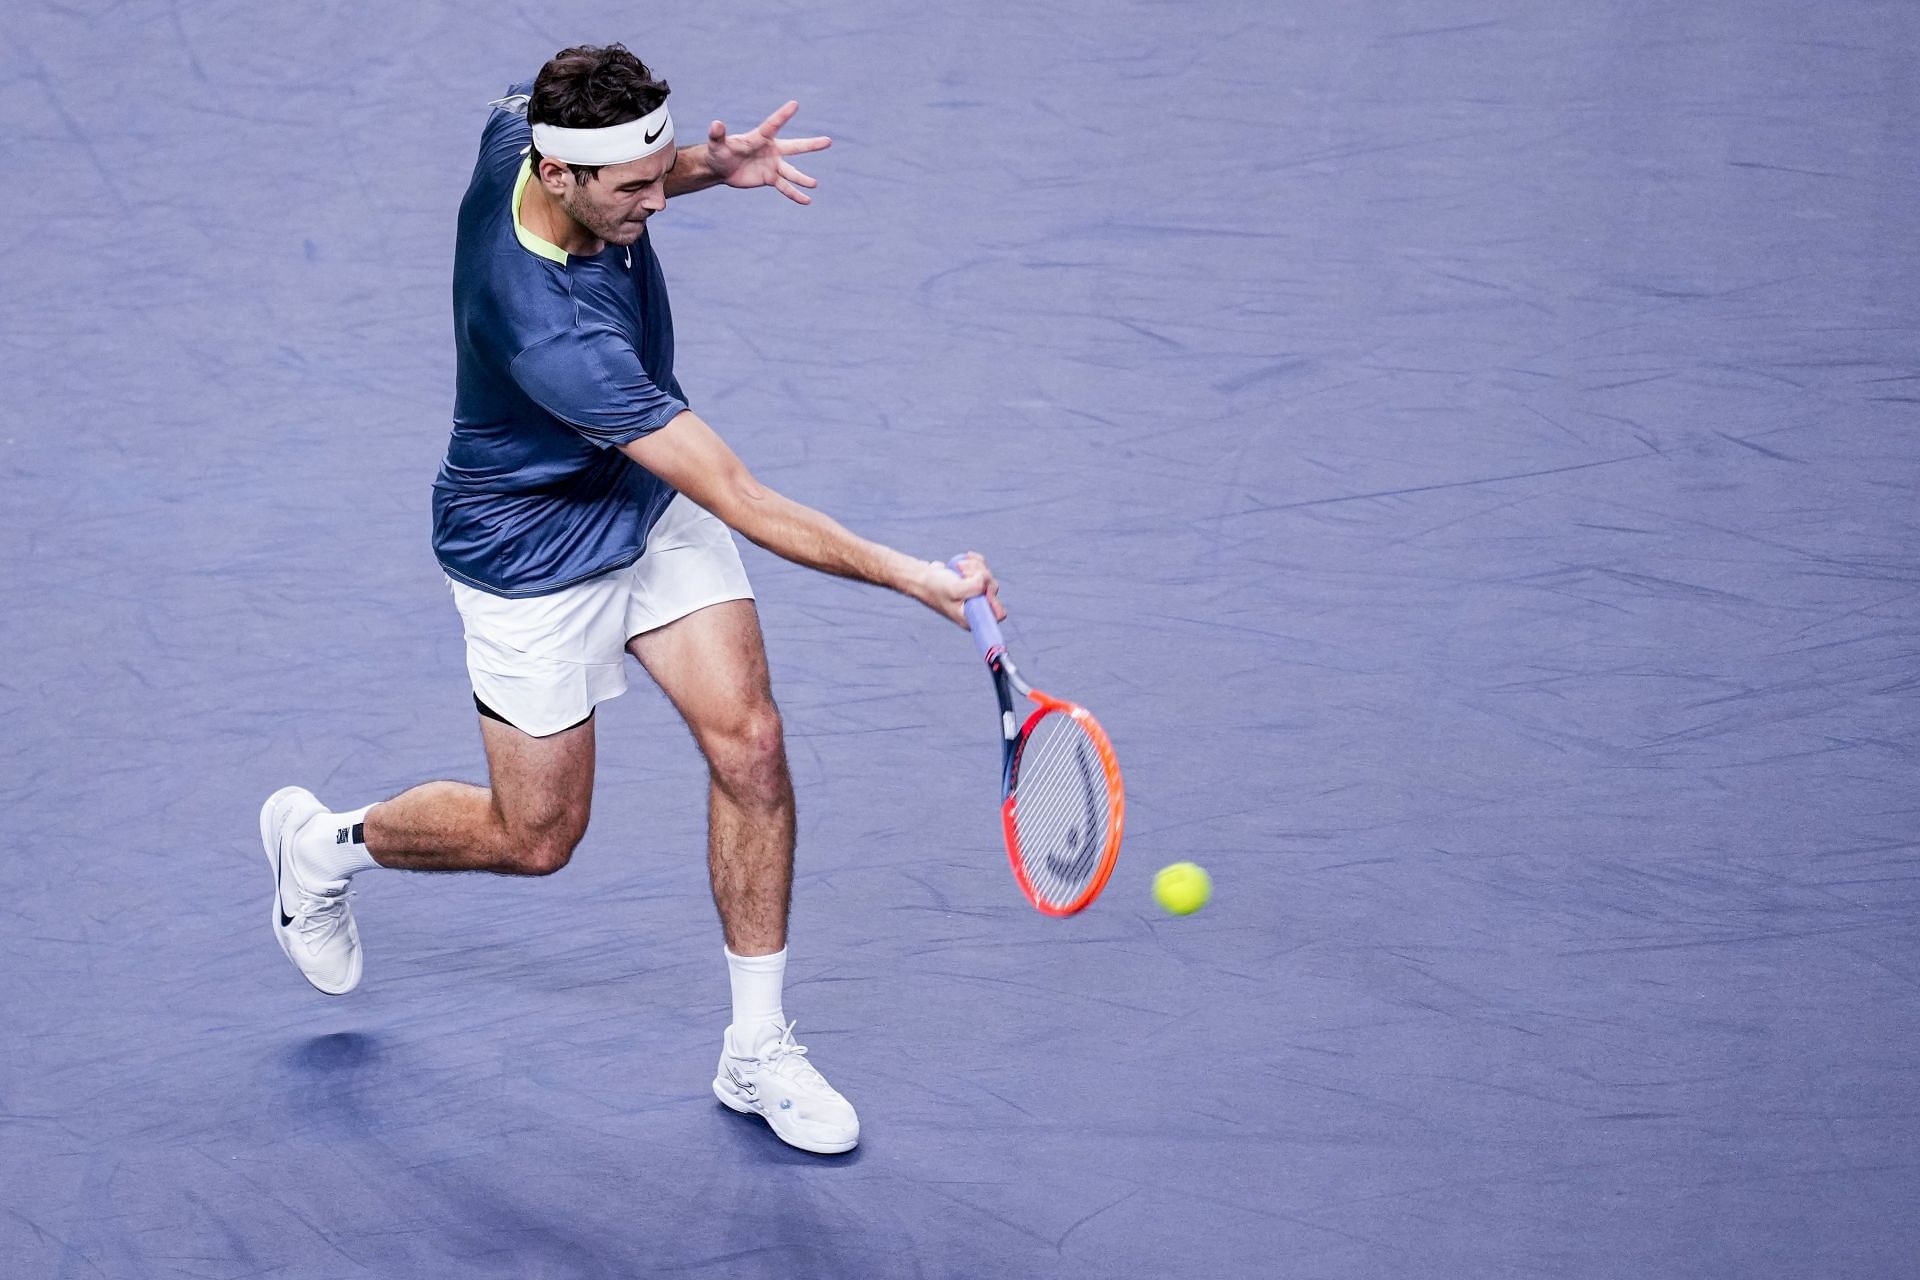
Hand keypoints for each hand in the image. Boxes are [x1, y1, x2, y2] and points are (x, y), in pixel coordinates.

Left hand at [703, 101, 829, 203]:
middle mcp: (771, 150)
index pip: (773, 124)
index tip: (795, 104)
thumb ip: (718, 134)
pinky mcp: (770, 178)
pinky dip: (795, 194)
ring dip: (802, 179)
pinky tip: (806, 201)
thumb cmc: (719, 152)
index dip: (783, 115)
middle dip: (811, 145)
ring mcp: (773, 165)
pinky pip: (785, 187)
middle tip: (828, 141)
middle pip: (794, 147)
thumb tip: (716, 124)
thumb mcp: (717, 144)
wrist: (721, 168)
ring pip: (792, 172)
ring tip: (814, 184)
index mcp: (760, 137)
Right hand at [918, 552, 1004, 628]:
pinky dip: (975, 561)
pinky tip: (965, 559)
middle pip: (993, 590)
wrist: (922, 577)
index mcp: (972, 617)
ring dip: (975, 567)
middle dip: (980, 576)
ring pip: (988, 577)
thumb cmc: (935, 586)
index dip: (993, 599)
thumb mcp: (955, 589)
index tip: (981, 590)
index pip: (998, 614)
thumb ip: (975, 586)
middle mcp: (975, 608)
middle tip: (964, 573)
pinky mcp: (972, 581)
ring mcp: (975, 594)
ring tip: (959, 567)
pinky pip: (983, 568)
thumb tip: (986, 580)